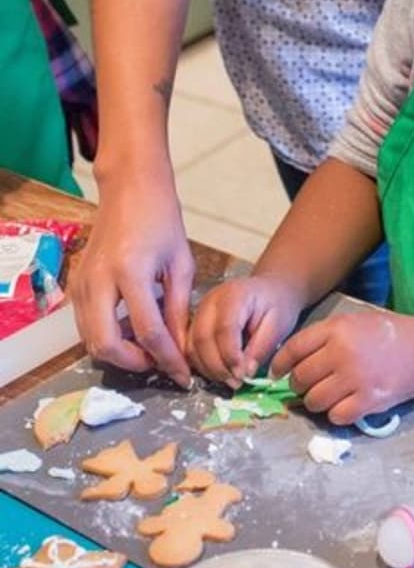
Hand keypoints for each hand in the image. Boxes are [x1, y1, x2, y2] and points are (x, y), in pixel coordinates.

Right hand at [70, 177, 193, 386]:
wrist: (129, 191)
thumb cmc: (162, 222)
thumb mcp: (181, 265)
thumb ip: (178, 309)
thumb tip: (181, 348)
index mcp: (130, 272)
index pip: (148, 331)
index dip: (168, 359)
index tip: (183, 376)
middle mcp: (99, 280)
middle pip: (107, 345)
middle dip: (136, 363)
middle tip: (161, 363)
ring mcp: (82, 283)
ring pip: (91, 340)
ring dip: (121, 354)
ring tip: (151, 351)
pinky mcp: (75, 285)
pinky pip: (87, 326)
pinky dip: (108, 339)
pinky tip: (133, 334)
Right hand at [188, 274, 302, 388]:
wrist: (271, 291)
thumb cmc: (277, 306)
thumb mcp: (278, 325)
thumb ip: (261, 347)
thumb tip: (245, 372)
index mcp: (233, 296)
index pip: (224, 329)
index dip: (231, 356)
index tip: (242, 375)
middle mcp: (210, 302)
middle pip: (202, 339)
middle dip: (217, 367)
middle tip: (236, 383)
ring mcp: (199, 312)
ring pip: (192, 346)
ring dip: (208, 369)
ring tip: (230, 381)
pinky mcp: (195, 323)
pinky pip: (190, 348)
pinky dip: (202, 365)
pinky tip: (220, 374)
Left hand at [269, 310, 413, 424]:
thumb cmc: (386, 335)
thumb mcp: (353, 323)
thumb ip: (323, 338)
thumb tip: (289, 363)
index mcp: (337, 329)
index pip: (293, 350)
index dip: (280, 364)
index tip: (278, 373)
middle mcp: (343, 353)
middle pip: (301, 378)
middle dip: (300, 385)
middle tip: (310, 385)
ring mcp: (356, 379)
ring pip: (314, 401)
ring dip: (316, 401)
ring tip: (329, 395)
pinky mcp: (368, 401)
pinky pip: (336, 416)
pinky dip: (336, 413)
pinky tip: (346, 404)